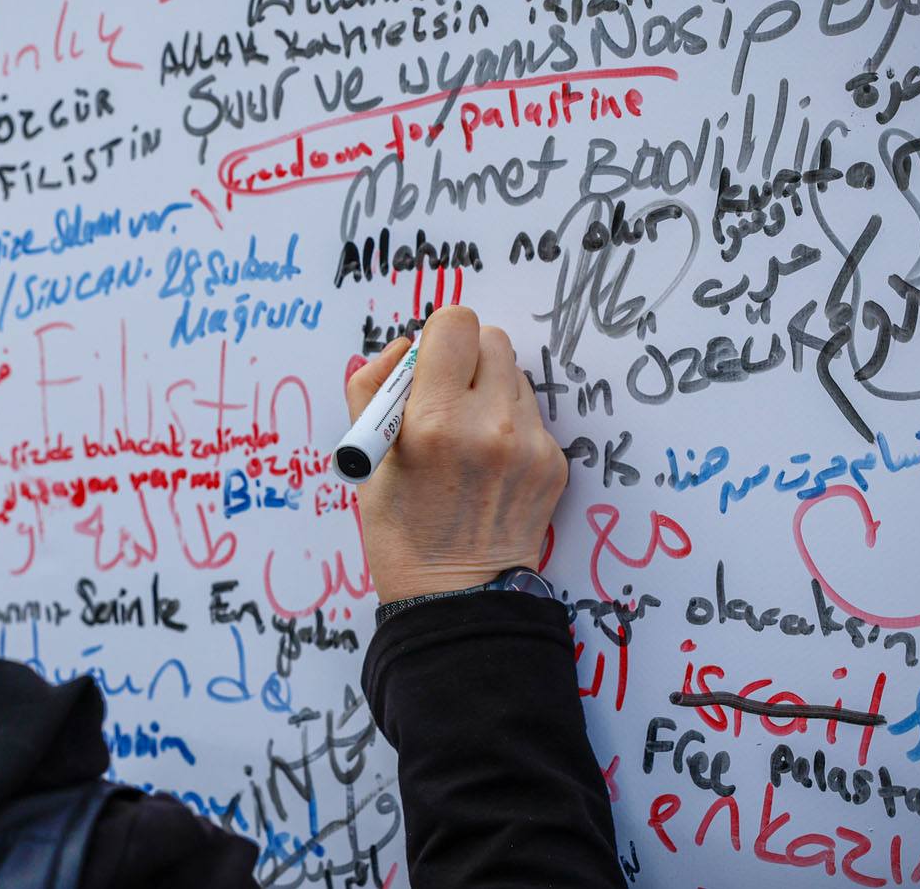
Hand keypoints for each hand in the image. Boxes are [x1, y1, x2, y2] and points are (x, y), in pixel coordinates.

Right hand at [344, 307, 566, 602]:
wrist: (455, 595)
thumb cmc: (400, 529)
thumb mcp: (366, 456)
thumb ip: (373, 388)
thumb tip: (402, 348)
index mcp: (433, 421)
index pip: (455, 323)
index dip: (437, 338)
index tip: (429, 363)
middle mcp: (488, 425)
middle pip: (492, 338)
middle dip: (466, 357)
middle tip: (446, 395)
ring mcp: (528, 444)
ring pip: (515, 373)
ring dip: (490, 388)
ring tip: (466, 434)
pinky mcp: (553, 462)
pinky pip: (531, 413)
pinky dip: (509, 423)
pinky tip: (488, 461)